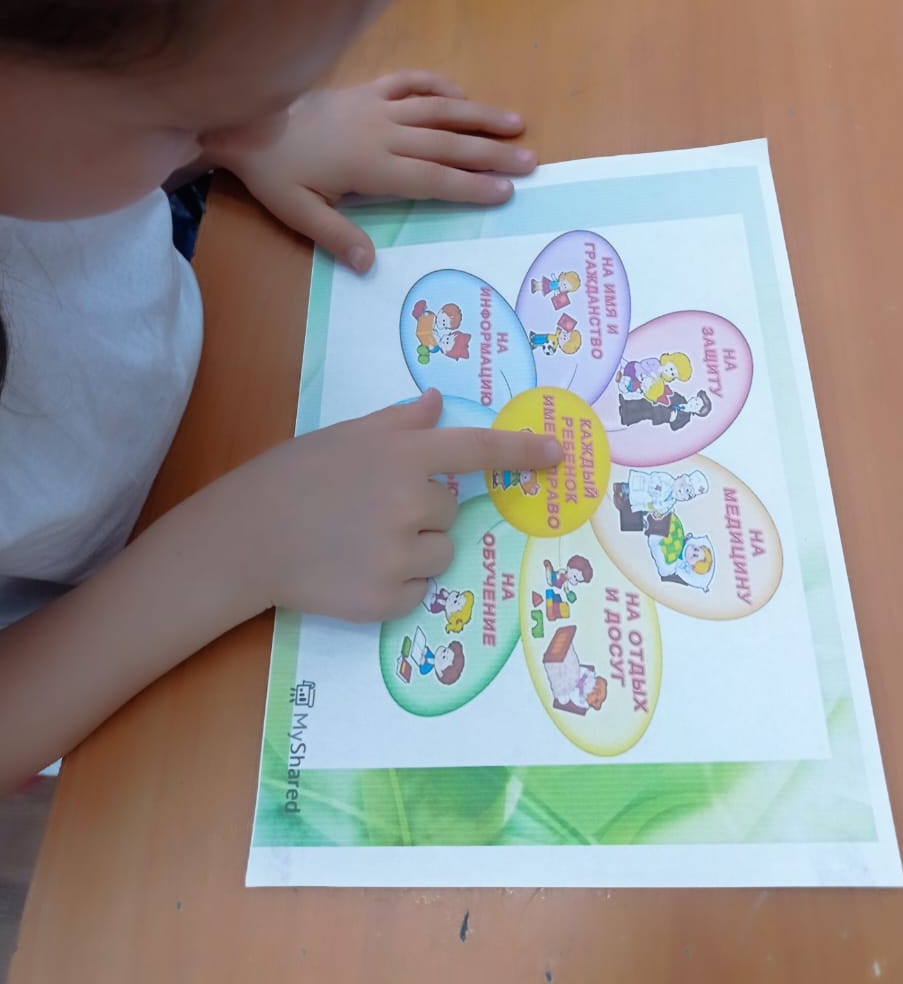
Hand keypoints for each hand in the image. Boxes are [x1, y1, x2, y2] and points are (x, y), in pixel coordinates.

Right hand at [210, 389, 560, 622]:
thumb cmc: (295, 477)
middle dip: (422, 511)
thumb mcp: (346, 436)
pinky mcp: (386, 599)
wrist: (247, 538)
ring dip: (413, 549)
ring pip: (440, 552)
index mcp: (402, 455)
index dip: (523, 451)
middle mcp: (408, 502)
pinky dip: (396, 583)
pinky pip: (419, 589)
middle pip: (451, 510)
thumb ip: (400, 422)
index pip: (478, 450)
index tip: (558, 453)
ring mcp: (399, 554)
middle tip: (372, 510)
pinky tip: (355, 568)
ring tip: (360, 541)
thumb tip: (437, 402)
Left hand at [219, 71, 536, 270]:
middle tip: (530, 161)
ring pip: (437, 108)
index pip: (430, 179)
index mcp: (370, 166)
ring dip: (478, 115)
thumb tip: (370, 266)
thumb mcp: (297, 213)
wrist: (243, 120)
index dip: (469, 186)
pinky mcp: (366, 89)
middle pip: (446, 144)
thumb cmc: (273, 174)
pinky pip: (409, 81)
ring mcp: (377, 106)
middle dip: (491, 153)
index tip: (505, 192)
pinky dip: (437, 84)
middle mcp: (383, 132)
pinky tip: (460, 93)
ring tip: (515, 122)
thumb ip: (336, 237)